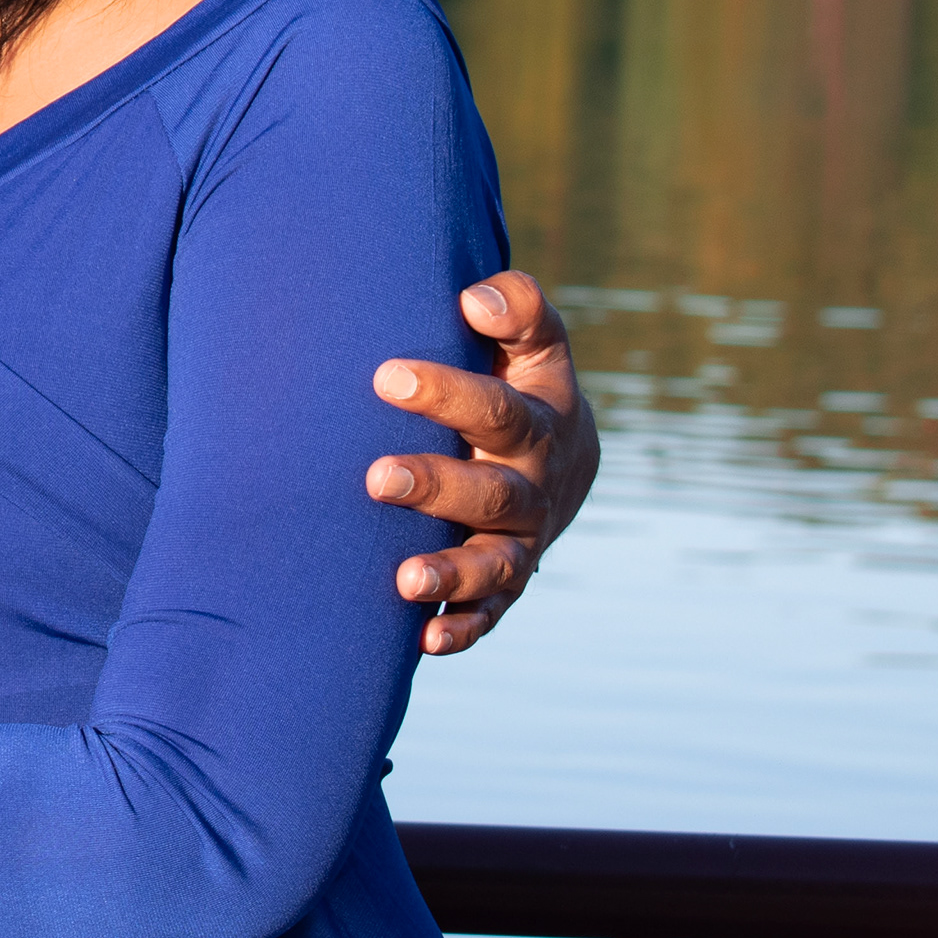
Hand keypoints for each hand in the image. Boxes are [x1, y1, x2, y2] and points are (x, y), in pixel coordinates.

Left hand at [368, 269, 602, 654]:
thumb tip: (476, 297)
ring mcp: (522, 542)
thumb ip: (518, 312)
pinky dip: (462, 629)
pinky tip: (424, 639)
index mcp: (542, 424)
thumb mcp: (533, 348)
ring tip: (404, 578)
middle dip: (437, 486)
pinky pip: (490, 615)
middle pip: (492, 493)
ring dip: (452, 575)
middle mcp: (535, 487)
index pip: (501, 410)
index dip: (449, 393)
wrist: (562, 462)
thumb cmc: (522, 386)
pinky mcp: (506, 586)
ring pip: (495, 566)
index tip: (386, 376)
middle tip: (376, 477)